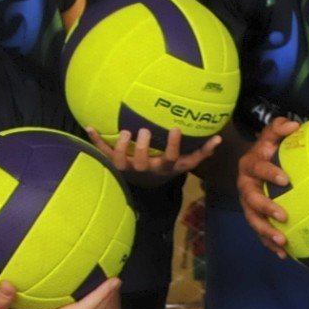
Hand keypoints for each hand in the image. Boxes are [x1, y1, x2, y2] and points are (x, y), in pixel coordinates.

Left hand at [84, 125, 220, 183]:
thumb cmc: (167, 167)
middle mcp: (145, 169)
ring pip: (121, 161)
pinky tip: (89, 126)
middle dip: (142, 148)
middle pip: (142, 162)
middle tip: (144, 131)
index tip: (175, 128)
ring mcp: (128, 167)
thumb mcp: (185, 163)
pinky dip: (95, 140)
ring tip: (124, 132)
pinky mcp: (114, 163)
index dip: (172, 146)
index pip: (170, 159)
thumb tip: (218, 138)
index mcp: (163, 168)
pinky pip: (102, 152)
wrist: (146, 182)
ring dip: (120, 147)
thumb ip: (202, 152)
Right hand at [237, 117, 298, 254]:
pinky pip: (260, 232)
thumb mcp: (271, 137)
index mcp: (250, 166)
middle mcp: (245, 186)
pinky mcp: (254, 216)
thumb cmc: (269, 150)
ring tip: (283, 242)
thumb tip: (293, 124)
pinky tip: (285, 255)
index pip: (258, 168)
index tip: (285, 179)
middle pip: (252, 199)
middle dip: (266, 208)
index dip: (269, 173)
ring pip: (253, 220)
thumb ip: (279, 129)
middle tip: (283, 216)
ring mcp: (248, 203)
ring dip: (266, 232)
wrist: (255, 164)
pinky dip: (269, 244)